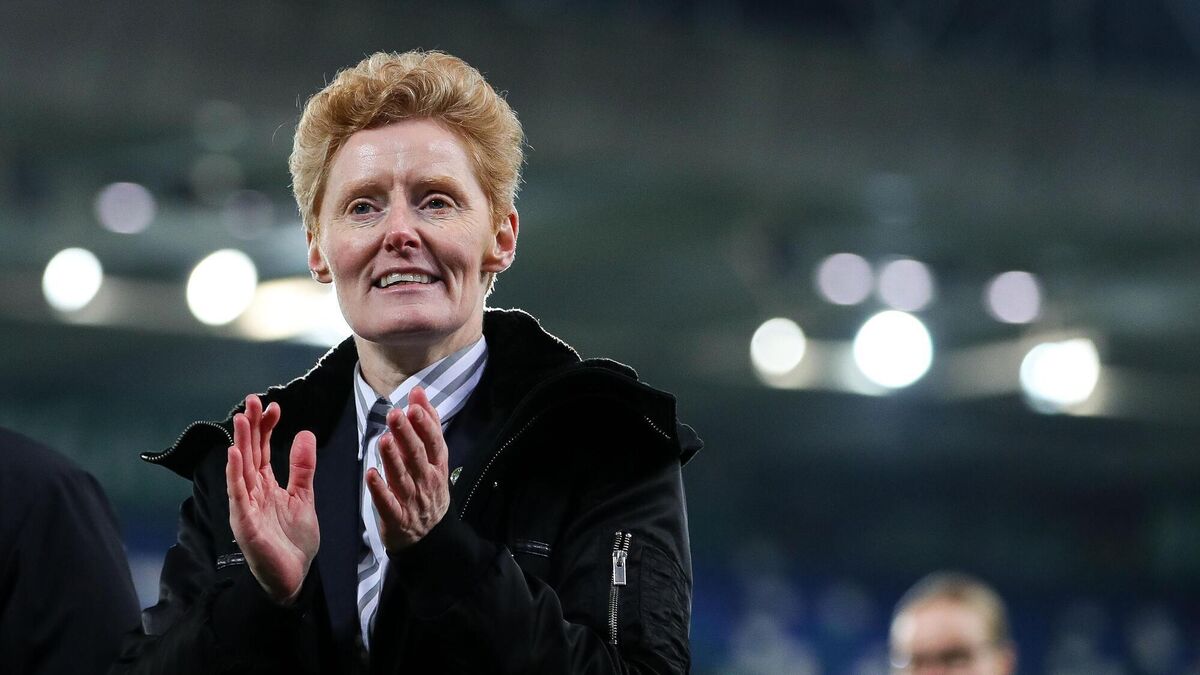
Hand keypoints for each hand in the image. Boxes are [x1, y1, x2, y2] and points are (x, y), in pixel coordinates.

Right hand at [225, 395, 319, 604]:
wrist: (294, 577)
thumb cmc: (294, 540)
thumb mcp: (303, 497)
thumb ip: (302, 468)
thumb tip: (304, 433)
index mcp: (266, 486)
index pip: (262, 450)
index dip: (266, 428)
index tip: (274, 407)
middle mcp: (252, 493)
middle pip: (249, 454)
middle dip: (250, 427)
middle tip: (252, 401)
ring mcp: (246, 507)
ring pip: (240, 470)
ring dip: (240, 444)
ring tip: (241, 420)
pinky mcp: (244, 523)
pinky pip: (238, 496)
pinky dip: (235, 475)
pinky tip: (234, 455)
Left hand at [367, 386, 449, 551]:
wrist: (430, 535)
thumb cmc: (428, 487)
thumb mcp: (435, 458)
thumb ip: (428, 425)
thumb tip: (419, 393)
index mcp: (437, 466)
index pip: (434, 442)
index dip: (425, 424)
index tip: (413, 407)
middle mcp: (427, 481)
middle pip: (417, 456)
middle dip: (407, 435)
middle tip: (395, 415)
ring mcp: (412, 501)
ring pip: (402, 477)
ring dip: (392, 459)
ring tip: (384, 440)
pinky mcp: (397, 517)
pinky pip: (387, 503)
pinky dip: (379, 490)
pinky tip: (370, 475)